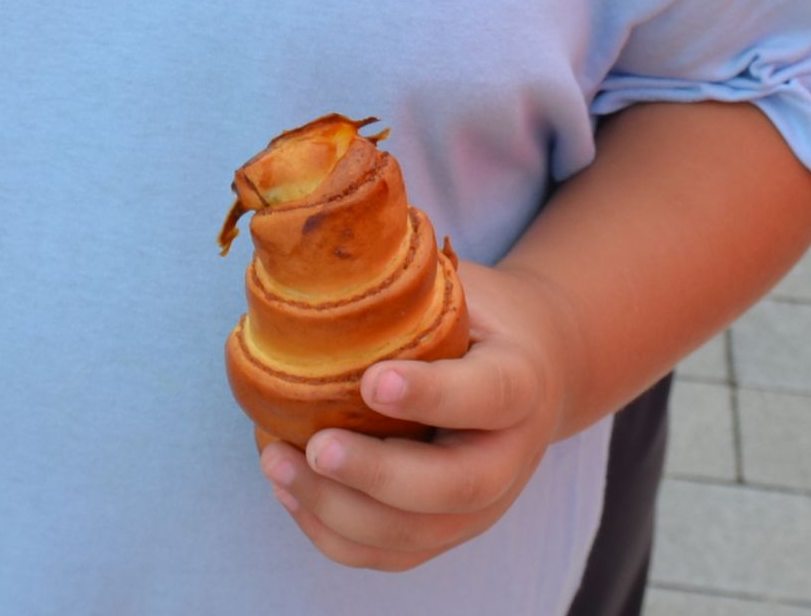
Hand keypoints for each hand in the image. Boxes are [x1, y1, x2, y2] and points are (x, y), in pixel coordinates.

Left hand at [257, 260, 578, 572]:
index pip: (488, 396)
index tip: (371, 380)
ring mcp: (483, 506)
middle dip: (377, 474)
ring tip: (276, 461)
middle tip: (316, 447)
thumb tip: (314, 255)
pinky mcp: (448, 531)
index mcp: (522, 381)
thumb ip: (408, 284)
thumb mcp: (463, 288)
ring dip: (337, 509)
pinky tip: (288, 490)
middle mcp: (511, 456)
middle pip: (454, 488)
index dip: (431, 395)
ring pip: (414, 534)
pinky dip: (333, 533)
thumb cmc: (481, 320)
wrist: (534, 370)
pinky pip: (390, 554)